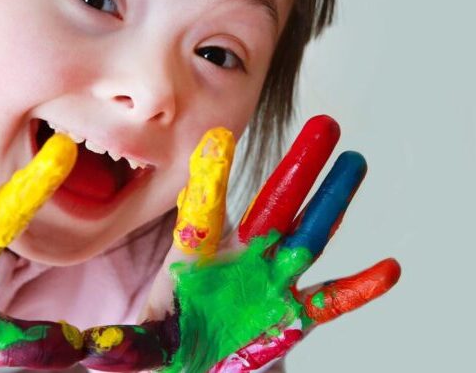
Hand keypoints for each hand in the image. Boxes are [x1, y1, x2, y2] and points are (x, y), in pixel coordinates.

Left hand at [78, 116, 400, 371]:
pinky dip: (358, 288)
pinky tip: (388, 268)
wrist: (191, 361)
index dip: (212, 179)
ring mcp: (271, 283)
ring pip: (308, 236)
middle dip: (299, 168)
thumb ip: (123, 338)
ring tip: (356, 165)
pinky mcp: (292, 314)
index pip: (206, 212)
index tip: (218, 139)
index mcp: (200, 255)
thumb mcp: (141, 334)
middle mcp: (241, 259)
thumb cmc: (165, 339)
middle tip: (326, 125)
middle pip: (274, 205)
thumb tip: (87, 342)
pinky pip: (330, 300)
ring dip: (333, 204)